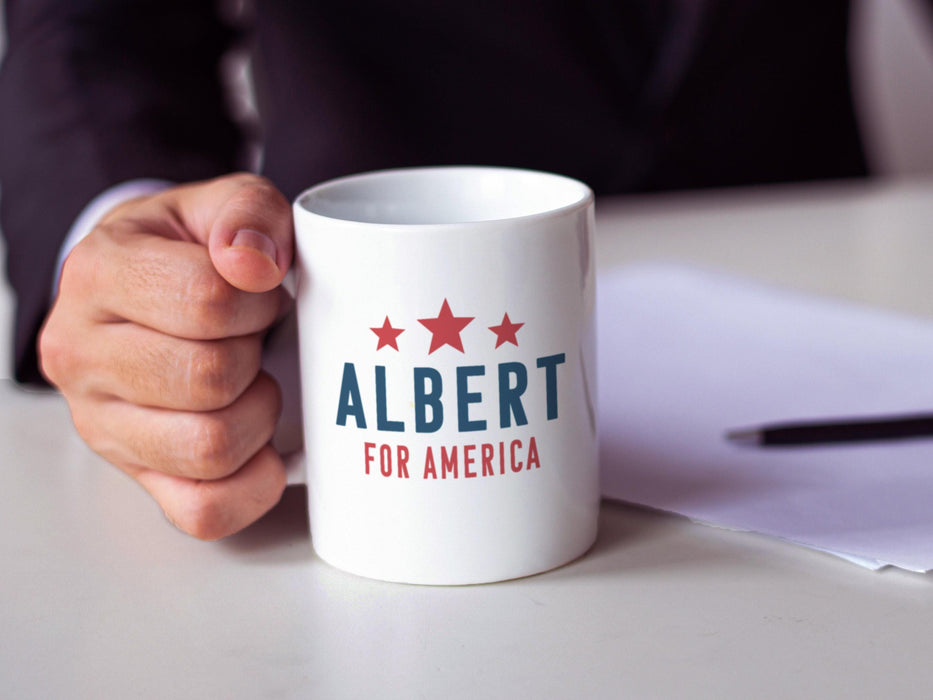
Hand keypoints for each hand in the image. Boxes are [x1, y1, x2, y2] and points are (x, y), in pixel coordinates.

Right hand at [39, 173, 292, 538]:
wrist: (142, 296)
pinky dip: (252, 483)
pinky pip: (204, 511)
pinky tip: (261, 445)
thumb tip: (254, 263)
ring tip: (251, 382)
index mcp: (100, 276)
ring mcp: (104, 425)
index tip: (258, 293)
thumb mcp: (218, 206)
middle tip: (253, 339)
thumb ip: (248, 212)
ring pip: (209, 448)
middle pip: (209, 378)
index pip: (206, 301)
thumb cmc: (187, 254)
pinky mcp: (138, 476)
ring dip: (258, 414)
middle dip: (255, 354)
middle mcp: (84, 355)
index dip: (258, 299)